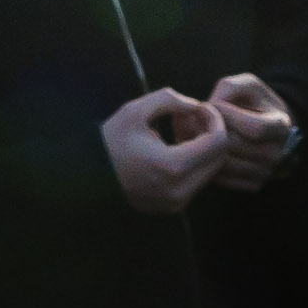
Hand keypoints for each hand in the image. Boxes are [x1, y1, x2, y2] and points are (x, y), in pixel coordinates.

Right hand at [103, 86, 228, 213]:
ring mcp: (177, 203)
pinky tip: (178, 147)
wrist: (87, 178)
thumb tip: (196, 105)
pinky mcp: (172, 207)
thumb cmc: (111, 142)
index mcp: (173, 167)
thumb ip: (170, 100)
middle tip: (193, 117)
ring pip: (211, 171)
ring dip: (205, 148)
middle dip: (213, 132)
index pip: (217, 142)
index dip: (214, 119)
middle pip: (219, 158)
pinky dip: (196, 162)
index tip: (199, 107)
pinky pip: (197, 182)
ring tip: (183, 130)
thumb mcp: (136, 110)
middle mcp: (180, 191)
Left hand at [206, 71, 296, 190]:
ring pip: (225, 164)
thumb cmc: (254, 102)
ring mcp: (266, 172)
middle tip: (194, 119)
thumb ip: (229, 87)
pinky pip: (222, 178)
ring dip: (204, 148)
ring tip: (195, 132)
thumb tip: (210, 108)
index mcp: (281, 126)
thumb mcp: (247, 84)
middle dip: (210, 130)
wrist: (267, 128)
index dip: (228, 115)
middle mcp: (277, 153)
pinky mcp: (253, 184)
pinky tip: (204, 148)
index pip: (255, 128)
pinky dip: (208, 164)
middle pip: (236, 146)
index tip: (213, 105)